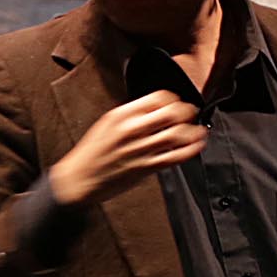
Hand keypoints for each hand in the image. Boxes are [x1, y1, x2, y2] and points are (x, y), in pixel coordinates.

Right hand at [46, 89, 207, 206]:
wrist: (79, 179)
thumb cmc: (91, 153)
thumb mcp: (107, 124)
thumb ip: (130, 115)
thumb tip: (153, 109)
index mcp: (122, 115)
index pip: (158, 98)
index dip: (173, 98)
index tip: (177, 102)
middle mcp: (132, 129)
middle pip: (172, 112)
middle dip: (187, 111)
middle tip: (191, 112)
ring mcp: (140, 149)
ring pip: (178, 134)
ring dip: (193, 130)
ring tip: (198, 129)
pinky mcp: (146, 167)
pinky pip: (175, 156)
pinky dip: (191, 149)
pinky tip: (197, 144)